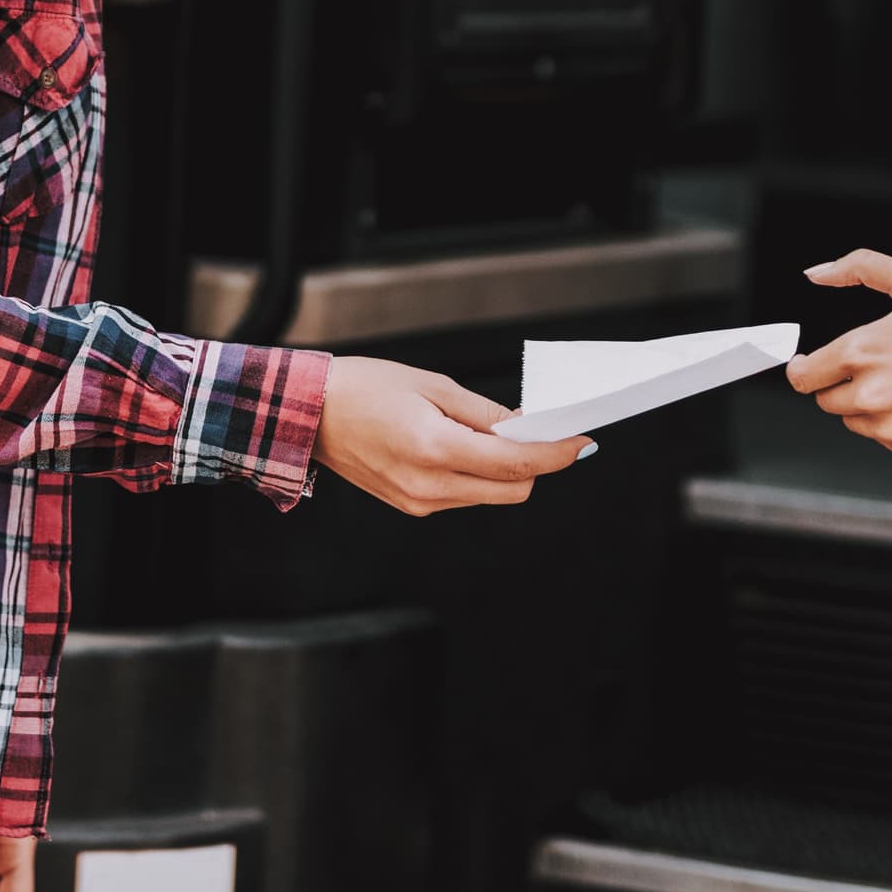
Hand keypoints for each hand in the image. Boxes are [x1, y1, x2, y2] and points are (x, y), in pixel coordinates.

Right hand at [315, 356, 587, 514]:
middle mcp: (429, 486)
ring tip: (490, 433)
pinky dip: (478, 475)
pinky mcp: (412, 506)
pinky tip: (464, 447)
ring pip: (491, 496)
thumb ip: (486, 413)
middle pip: (514, 489)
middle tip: (541, 431)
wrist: (309, 413)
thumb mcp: (432, 385)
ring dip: (506, 469)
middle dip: (536, 463)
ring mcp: (420, 502)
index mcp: (434, 448)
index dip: (557, 453)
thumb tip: (528, 428)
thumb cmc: (364, 388)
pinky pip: (465, 497)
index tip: (582, 441)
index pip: (517, 463)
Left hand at [790, 249, 891, 456]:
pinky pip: (881, 437)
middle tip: (873, 365)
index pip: (803, 376)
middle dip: (839, 382)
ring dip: (864, 404)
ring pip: (852, 420)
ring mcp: (890, 425)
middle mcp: (870, 394)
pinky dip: (890, 422)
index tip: (808, 363)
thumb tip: (816, 273)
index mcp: (863, 352)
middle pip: (824, 400)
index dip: (803, 367)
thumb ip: (859, 268)